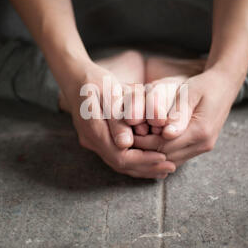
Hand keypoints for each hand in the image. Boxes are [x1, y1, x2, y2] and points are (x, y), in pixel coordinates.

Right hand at [60, 61, 175, 178]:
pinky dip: (134, 161)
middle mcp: (91, 140)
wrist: (76, 78)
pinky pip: (115, 156)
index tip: (164, 157)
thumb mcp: (109, 93)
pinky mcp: (96, 140)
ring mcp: (92, 142)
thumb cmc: (97, 81)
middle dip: (147, 167)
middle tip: (171, 166)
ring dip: (142, 168)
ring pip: (118, 164)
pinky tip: (151, 162)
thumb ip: (116, 119)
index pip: (120, 156)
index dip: (144, 160)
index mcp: (93, 130)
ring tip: (164, 169)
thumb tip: (125, 144)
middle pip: (120, 164)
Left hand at [134, 65, 242, 166]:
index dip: (144, 142)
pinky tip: (152, 141)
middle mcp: (203, 144)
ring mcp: (204, 147)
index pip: (164, 145)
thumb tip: (167, 133)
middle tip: (128, 139)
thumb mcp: (190, 93)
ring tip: (138, 140)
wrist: (225, 85)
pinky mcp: (202, 146)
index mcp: (201, 131)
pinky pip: (179, 156)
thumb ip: (179, 113)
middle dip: (146, 150)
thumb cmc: (204, 85)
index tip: (128, 134)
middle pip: (166, 156)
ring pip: (172, 159)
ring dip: (154, 152)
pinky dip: (164, 152)